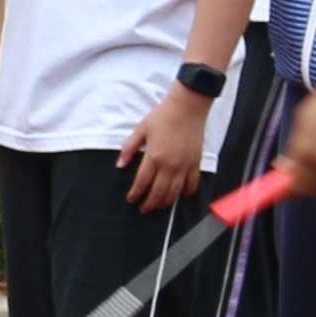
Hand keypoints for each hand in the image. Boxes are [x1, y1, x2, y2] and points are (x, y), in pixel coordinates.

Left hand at [120, 83, 210, 209]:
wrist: (187, 107)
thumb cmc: (162, 116)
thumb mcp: (141, 130)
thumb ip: (129, 148)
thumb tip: (120, 165)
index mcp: (154, 156)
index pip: (142, 182)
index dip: (136, 193)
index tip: (131, 199)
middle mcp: (170, 165)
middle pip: (159, 192)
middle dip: (150, 203)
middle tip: (144, 209)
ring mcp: (184, 165)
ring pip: (175, 192)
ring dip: (165, 202)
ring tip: (158, 206)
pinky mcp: (196, 162)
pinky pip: (192, 183)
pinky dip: (186, 192)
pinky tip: (180, 196)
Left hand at [282, 77, 315, 194]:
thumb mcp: (304, 117)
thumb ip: (294, 146)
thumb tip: (285, 167)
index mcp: (309, 151)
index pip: (294, 184)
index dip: (285, 190)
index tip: (278, 187)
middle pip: (311, 188)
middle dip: (300, 185)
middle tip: (294, 176)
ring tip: (313, 159)